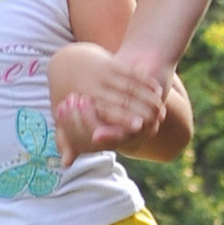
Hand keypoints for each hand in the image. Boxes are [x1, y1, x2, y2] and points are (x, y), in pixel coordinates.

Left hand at [47, 42, 177, 164]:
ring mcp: (103, 72)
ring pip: (131, 85)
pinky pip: (133, 72)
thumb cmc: (66, 94)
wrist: (67, 59)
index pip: (108, 111)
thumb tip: (67, 164)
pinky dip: (147, 81)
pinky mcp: (110, 62)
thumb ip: (66, 139)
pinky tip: (158, 90)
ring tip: (161, 107)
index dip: (125, 119)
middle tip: (157, 118)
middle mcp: (94, 85)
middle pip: (123, 98)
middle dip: (141, 108)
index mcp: (83, 100)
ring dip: (148, 96)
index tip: (140, 127)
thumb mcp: (62, 116)